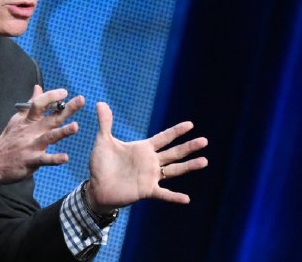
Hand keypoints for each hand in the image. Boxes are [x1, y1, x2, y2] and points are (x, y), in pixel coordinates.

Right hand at [0, 85, 84, 194]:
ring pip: (50, 137)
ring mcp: (31, 146)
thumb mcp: (17, 120)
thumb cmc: (7, 140)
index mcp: (27, 121)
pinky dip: (55, 159)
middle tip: (81, 100)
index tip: (65, 92)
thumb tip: (38, 88)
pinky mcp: (31, 161)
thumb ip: (30, 104)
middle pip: (51, 117)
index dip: (52, 96)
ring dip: (63, 132)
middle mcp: (31, 131)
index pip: (40, 103)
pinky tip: (65, 157)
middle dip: (67, 109)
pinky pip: (45, 159)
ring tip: (76, 127)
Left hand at [85, 102, 207, 212]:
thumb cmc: (101, 165)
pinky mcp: (146, 190)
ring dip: (189, 166)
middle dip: (189, 146)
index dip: (176, 131)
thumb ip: (105, 123)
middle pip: (174, 152)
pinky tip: (186, 199)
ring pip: (174, 170)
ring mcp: (150, 176)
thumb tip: (100, 103)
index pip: (164, 138)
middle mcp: (151, 162)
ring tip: (204, 161)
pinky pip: (163, 194)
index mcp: (143, 148)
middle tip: (205, 140)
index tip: (190, 124)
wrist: (96, 187)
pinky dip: (174, 197)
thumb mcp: (103, 142)